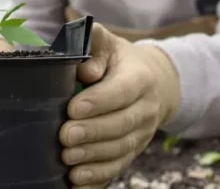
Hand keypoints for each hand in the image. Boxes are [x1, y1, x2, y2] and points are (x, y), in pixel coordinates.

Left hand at [59, 24, 180, 187]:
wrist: (154, 82)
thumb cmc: (119, 61)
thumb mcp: (108, 44)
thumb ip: (94, 44)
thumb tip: (84, 69)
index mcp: (140, 78)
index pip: (122, 91)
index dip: (99, 102)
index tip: (72, 108)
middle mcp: (146, 108)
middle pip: (122, 124)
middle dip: (92, 133)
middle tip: (65, 137)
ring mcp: (143, 133)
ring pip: (121, 149)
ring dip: (93, 157)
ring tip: (67, 158)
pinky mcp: (134, 150)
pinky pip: (119, 167)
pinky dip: (98, 177)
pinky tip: (77, 181)